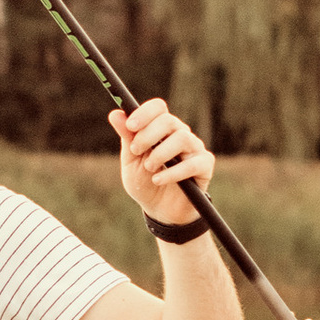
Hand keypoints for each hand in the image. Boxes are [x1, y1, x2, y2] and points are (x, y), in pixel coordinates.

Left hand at [110, 96, 214, 226]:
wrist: (160, 211)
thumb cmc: (145, 183)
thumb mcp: (131, 161)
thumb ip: (127, 137)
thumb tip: (115, 113)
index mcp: (161, 129)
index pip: (158, 108)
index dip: (144, 113)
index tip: (130, 125)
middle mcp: (180, 134)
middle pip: (169, 120)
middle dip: (148, 134)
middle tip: (135, 150)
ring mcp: (194, 149)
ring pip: (182, 138)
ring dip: (160, 153)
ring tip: (149, 168)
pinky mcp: (204, 166)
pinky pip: (193, 163)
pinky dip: (173, 172)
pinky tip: (159, 180)